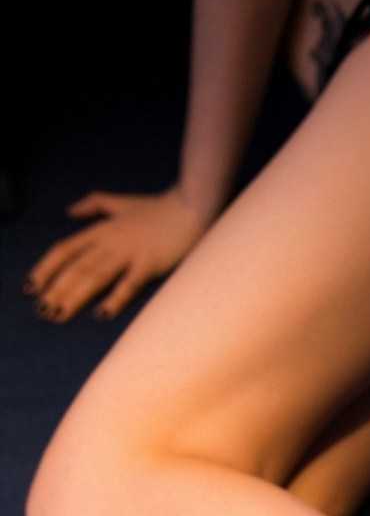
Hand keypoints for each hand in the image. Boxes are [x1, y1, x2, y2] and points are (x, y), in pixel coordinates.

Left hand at [24, 185, 213, 323]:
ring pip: (95, 275)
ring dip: (75, 295)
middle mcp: (111, 241)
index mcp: (103, 229)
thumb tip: (69, 211)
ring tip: (59, 314)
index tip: (32, 286)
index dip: (46, 267)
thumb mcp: (121, 201)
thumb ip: (94, 204)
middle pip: (76, 267)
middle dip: (57, 289)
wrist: (191, 206)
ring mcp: (130, 252)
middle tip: (44, 311)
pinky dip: (115, 298)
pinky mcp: (150, 263)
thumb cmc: (159, 208)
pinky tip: (102, 314)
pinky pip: (129, 283)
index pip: (66, 249)